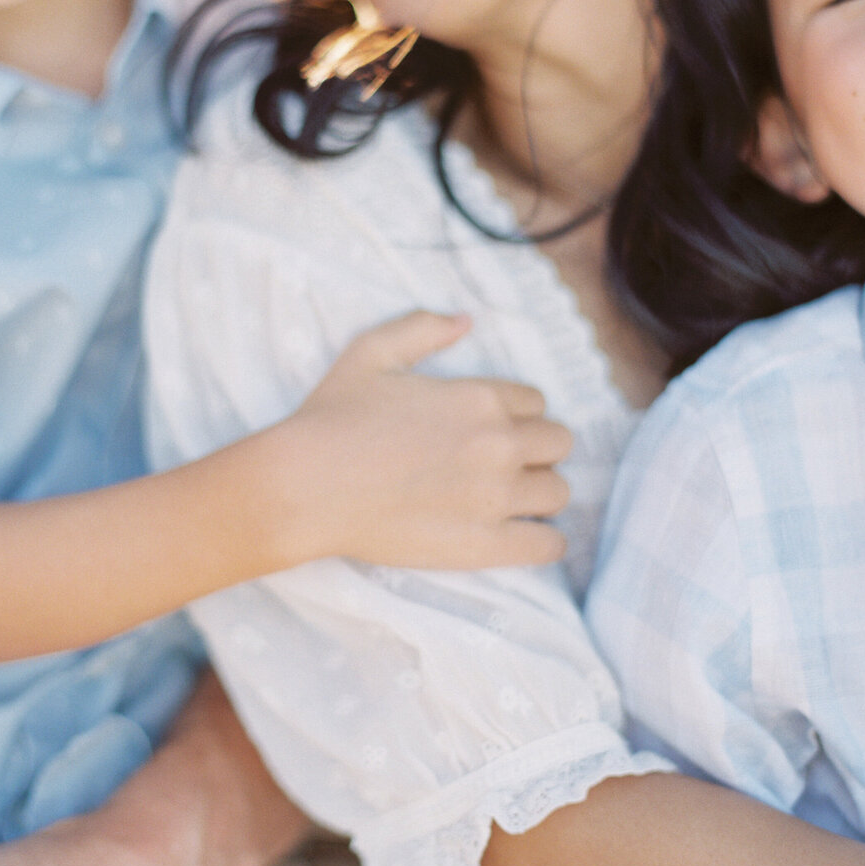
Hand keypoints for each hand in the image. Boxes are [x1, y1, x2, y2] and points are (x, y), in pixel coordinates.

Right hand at [290, 310, 572, 568]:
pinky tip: (525, 535)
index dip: (516, 414)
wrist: (305, 487)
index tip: (492, 428)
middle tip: (504, 463)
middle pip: (558, 443)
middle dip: (537, 449)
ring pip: (559, 491)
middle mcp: (498, 444)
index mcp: (480, 397)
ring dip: (541, 492)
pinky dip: (546, 540)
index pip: (535, 403)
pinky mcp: (484, 544)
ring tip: (513, 500)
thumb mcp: (371, 352)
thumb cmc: (332, 418)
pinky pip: (548, 544)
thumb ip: (423, 329)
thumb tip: (466, 321)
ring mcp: (495, 497)